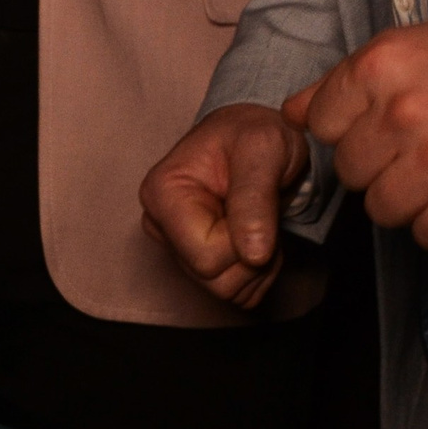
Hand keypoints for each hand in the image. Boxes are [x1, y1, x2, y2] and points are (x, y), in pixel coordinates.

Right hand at [139, 103, 309, 309]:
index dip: (242, 240)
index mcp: (162, 194)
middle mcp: (162, 225)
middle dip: (253, 252)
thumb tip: (253, 253)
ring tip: (262, 219)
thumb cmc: (257, 133)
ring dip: (260, 263)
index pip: (205, 255)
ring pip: (225, 291)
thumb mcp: (263, 146)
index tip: (257, 201)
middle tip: (265, 209)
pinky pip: (238, 295)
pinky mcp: (199, 264)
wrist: (262, 138)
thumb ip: (255, 196)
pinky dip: (260, 273)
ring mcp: (178, 248)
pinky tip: (259, 235)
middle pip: (212, 278)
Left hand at [287, 15, 427, 251]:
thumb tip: (292, 110)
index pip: (321, 123)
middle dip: (379, 163)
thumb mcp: (413, 46)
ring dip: (408, 196)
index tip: (378, 124)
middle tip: (420, 143)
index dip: (349, 127)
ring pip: (382, 210)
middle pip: (350, 171)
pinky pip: (426, 236)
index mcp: (381, 67)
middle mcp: (403, 115)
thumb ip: (346, 81)